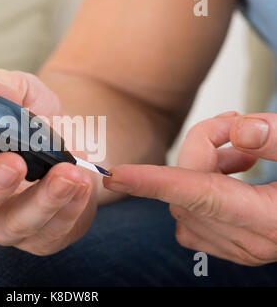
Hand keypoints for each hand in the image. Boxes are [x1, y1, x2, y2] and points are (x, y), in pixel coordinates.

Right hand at [0, 69, 96, 255]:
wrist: (78, 138)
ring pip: (11, 226)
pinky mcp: (42, 235)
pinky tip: (82, 183)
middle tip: (12, 161)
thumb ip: (3, 85)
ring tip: (66, 173)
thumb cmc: (35, 119)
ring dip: (41, 200)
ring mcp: (7, 222)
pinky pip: (52, 232)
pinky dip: (70, 207)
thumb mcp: (22, 93)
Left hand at [104, 112, 276, 265]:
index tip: (115, 174)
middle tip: (235, 126)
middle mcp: (252, 241)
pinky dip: (201, 189)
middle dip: (202, 149)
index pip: (196, 195)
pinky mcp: (236, 246)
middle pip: (189, 189)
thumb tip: (236, 130)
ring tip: (243, 152)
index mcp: (271, 219)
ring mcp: (242, 248)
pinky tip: (234, 174)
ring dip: (203, 167)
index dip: (152, 182)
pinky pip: (193, 217)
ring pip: (186, 202)